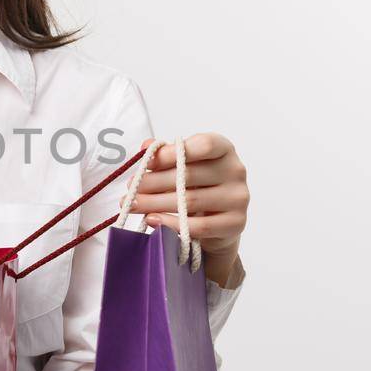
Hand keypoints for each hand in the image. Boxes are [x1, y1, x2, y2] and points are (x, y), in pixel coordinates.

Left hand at [125, 133, 248, 286]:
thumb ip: (165, 154)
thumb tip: (146, 146)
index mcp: (224, 149)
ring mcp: (239, 198)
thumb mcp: (182, 165)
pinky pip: (199, 226)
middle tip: (130, 188)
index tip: (146, 162)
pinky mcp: (236, 223)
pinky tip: (152, 220)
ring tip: (133, 204)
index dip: (172, 153)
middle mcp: (236, 171)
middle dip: (153, 182)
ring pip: (190, 201)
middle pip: (189, 175)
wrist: (218, 221)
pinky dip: (171, 224)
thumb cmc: (196, 186)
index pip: (203, 145)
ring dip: (155, 203)